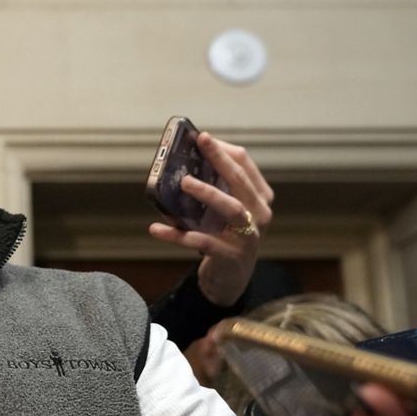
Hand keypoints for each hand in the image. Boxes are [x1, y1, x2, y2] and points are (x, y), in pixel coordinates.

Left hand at [148, 133, 272, 305]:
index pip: (245, 165)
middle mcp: (259, 213)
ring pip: (231, 208)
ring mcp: (248, 235)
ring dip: (208, 193)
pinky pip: (203, 242)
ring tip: (184, 182)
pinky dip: (178, 235)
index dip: (224, 150)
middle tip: (199, 144)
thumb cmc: (225, 235)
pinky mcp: (231, 256)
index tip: (201, 137)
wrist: (231, 278)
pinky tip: (156, 228)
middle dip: (219, 160)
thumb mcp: (226, 209)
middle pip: (240, 181)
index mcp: (260, 196)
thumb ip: (216, 187)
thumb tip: (182, 163)